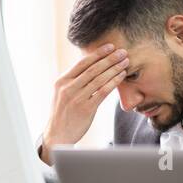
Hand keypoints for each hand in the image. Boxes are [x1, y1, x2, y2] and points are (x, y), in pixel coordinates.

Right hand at [39, 45, 128, 164]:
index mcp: (61, 82)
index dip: (98, 54)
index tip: (110, 47)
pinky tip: (121, 76)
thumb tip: (90, 67)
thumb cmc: (63, 114)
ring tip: (125, 61)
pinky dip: (114, 82)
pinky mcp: (86, 108)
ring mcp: (77, 98)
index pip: (82, 63)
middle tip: (122, 51)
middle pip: (93, 69)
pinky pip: (103, 91)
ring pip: (99, 78)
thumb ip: (73, 82)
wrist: (57, 135)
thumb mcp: (62, 94)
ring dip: (114, 68)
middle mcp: (68, 88)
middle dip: (109, 58)